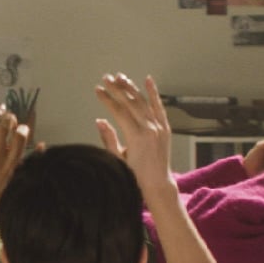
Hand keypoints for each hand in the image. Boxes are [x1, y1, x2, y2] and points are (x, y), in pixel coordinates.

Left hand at [0, 103, 30, 213]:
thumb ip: (31, 160)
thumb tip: (41, 144)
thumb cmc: (3, 194)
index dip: (23, 129)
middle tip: (11, 117)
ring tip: (0, 109)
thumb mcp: (20, 178)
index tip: (24, 127)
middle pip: (3, 130)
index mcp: (11, 164)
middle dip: (9, 119)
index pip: (19, 139)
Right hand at [93, 73, 173, 190]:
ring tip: (120, 77)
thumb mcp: (117, 159)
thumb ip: (109, 139)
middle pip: (130, 103)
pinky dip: (153, 93)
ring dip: (131, 88)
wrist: (157, 185)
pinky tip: (147, 80)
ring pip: (143, 102)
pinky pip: (159, 106)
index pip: (118, 111)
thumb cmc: (135, 176)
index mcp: (136, 137)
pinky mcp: (165, 128)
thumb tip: (100, 121)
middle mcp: (150, 129)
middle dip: (116, 89)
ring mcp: (159, 128)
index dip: (107, 99)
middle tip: (105, 78)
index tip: (98, 90)